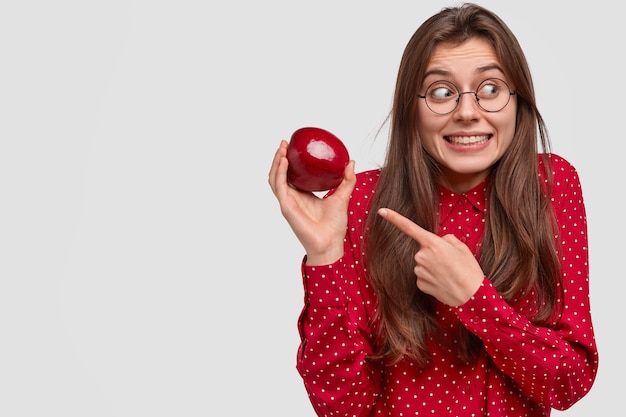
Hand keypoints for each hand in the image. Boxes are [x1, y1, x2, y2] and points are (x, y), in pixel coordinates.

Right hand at [268, 140, 355, 264]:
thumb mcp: (343, 197)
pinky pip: (279, 186)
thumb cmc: (334, 226)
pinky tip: (284, 161)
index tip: (294, 145)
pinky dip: (280, 172)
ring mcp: (287, 202)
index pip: (291, 174)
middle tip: (285, 142)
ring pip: (275, 178)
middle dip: (279, 157)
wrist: (330, 244)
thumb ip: (347, 180)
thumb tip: (351, 162)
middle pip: (279, 174)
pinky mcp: (286, 207)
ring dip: (276, 162)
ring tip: (282, 148)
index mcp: (302, 195)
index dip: (289, 160)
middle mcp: (292, 197)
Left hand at [377, 208, 483, 305]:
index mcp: (432, 243)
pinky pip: (422, 277)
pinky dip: (431, 278)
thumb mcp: (461, 247)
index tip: (382, 211)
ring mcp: (419, 271)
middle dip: (433, 254)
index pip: (409, 227)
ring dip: (432, 267)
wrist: (472, 295)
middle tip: (449, 263)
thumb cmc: (469, 269)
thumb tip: (438, 242)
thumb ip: (446, 239)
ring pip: (422, 264)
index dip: (394, 218)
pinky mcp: (419, 284)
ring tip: (448, 273)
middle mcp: (422, 256)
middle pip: (422, 251)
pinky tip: (443, 282)